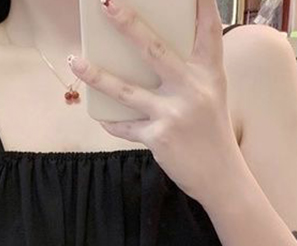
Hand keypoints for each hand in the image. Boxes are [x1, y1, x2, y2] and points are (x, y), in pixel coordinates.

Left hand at [68, 0, 240, 205]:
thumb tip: (147, 53)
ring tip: (74, 61)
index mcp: (209, 73)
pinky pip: (125, 126)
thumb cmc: (211, 132)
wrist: (221, 176)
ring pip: (127, 90)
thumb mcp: (210, 95)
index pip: (208, 28)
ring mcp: (174, 114)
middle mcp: (192, 89)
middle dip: (129, 24)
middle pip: (155, 50)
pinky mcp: (159, 138)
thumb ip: (188, 73)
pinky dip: (111, 121)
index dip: (201, 2)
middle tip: (107, 4)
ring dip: (97, 75)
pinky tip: (97, 113)